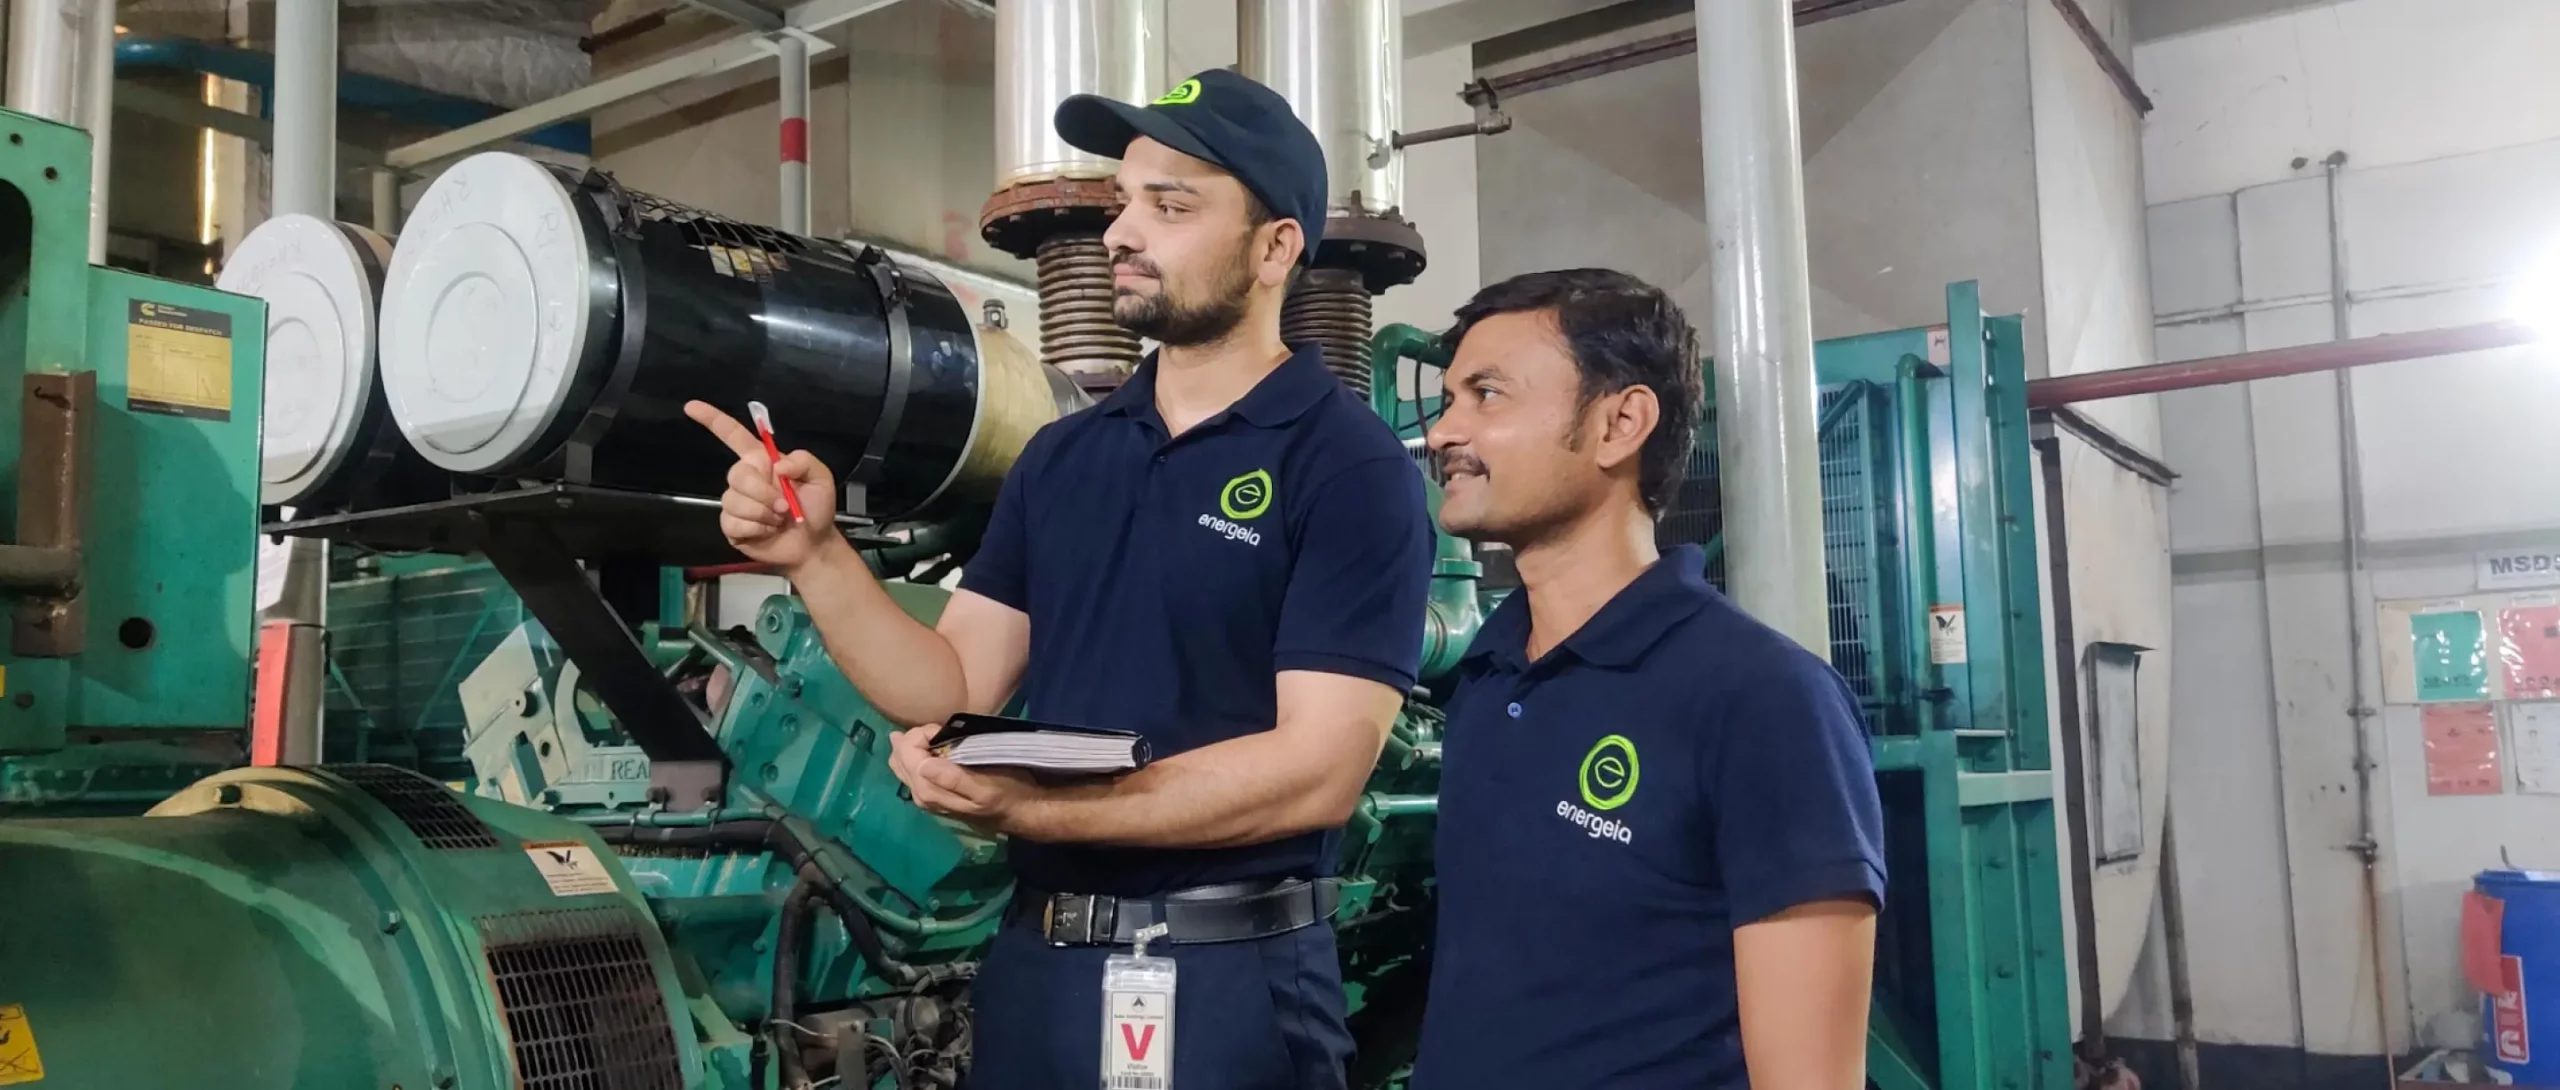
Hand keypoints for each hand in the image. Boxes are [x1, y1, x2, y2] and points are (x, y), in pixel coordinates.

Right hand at [685, 400, 839, 571]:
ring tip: (778, 520)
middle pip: (736, 475)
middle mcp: (745, 479)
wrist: (813, 544)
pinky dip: (756, 529)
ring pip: (735, 500)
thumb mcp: (820, 478)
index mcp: (762, 461)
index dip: (712, 420)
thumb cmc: (815, 508)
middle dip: (762, 493)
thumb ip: (804, 462)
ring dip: (763, 513)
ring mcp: (735, 502)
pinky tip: (767, 531)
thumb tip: (778, 466)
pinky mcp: (731, 525)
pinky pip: (734, 522)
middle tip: (785, 507)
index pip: (733, 435)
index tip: (691, 406)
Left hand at [888, 723, 1039, 831]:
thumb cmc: (1006, 793)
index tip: (945, 730)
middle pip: (899, 756)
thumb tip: (923, 764)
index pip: (907, 750)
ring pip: (901, 763)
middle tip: (942, 732)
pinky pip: (910, 770)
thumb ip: (952, 779)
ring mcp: (923, 796)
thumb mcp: (984, 787)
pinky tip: (933, 750)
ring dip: (915, 746)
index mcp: (928, 789)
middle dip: (915, 738)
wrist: (1019, 812)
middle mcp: (920, 794)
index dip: (923, 733)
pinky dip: (917, 754)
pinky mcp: (930, 794)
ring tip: (939, 738)